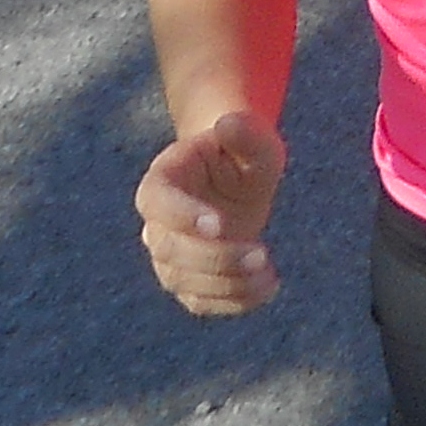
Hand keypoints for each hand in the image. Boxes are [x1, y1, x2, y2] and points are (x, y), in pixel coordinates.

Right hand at [136, 111, 285, 317]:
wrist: (235, 175)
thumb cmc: (242, 152)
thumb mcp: (253, 138)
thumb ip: (245, 132)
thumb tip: (229, 123)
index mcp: (162, 180)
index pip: (157, 202)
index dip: (183, 216)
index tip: (219, 223)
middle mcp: (157, 223)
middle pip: (170, 249)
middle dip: (215, 257)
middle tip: (262, 253)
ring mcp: (168, 256)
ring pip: (182, 281)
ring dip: (225, 284)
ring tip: (268, 273)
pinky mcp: (187, 279)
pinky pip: (199, 301)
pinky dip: (232, 302)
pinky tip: (267, 288)